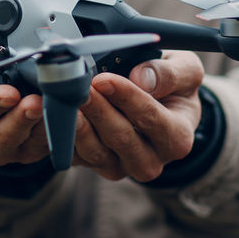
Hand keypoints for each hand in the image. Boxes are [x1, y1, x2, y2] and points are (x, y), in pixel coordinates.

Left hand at [74, 50, 203, 181]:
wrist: (160, 104)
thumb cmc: (173, 84)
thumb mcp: (185, 70)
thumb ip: (171, 74)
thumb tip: (142, 79)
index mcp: (177, 138)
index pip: (150, 118)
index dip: (126, 98)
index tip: (103, 79)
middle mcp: (151, 160)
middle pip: (121, 138)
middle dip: (98, 110)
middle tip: (78, 87)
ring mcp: (122, 167)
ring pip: (96, 151)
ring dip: (78, 125)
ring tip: (63, 100)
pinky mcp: (96, 165)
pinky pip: (76, 155)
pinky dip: (62, 135)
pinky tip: (52, 113)